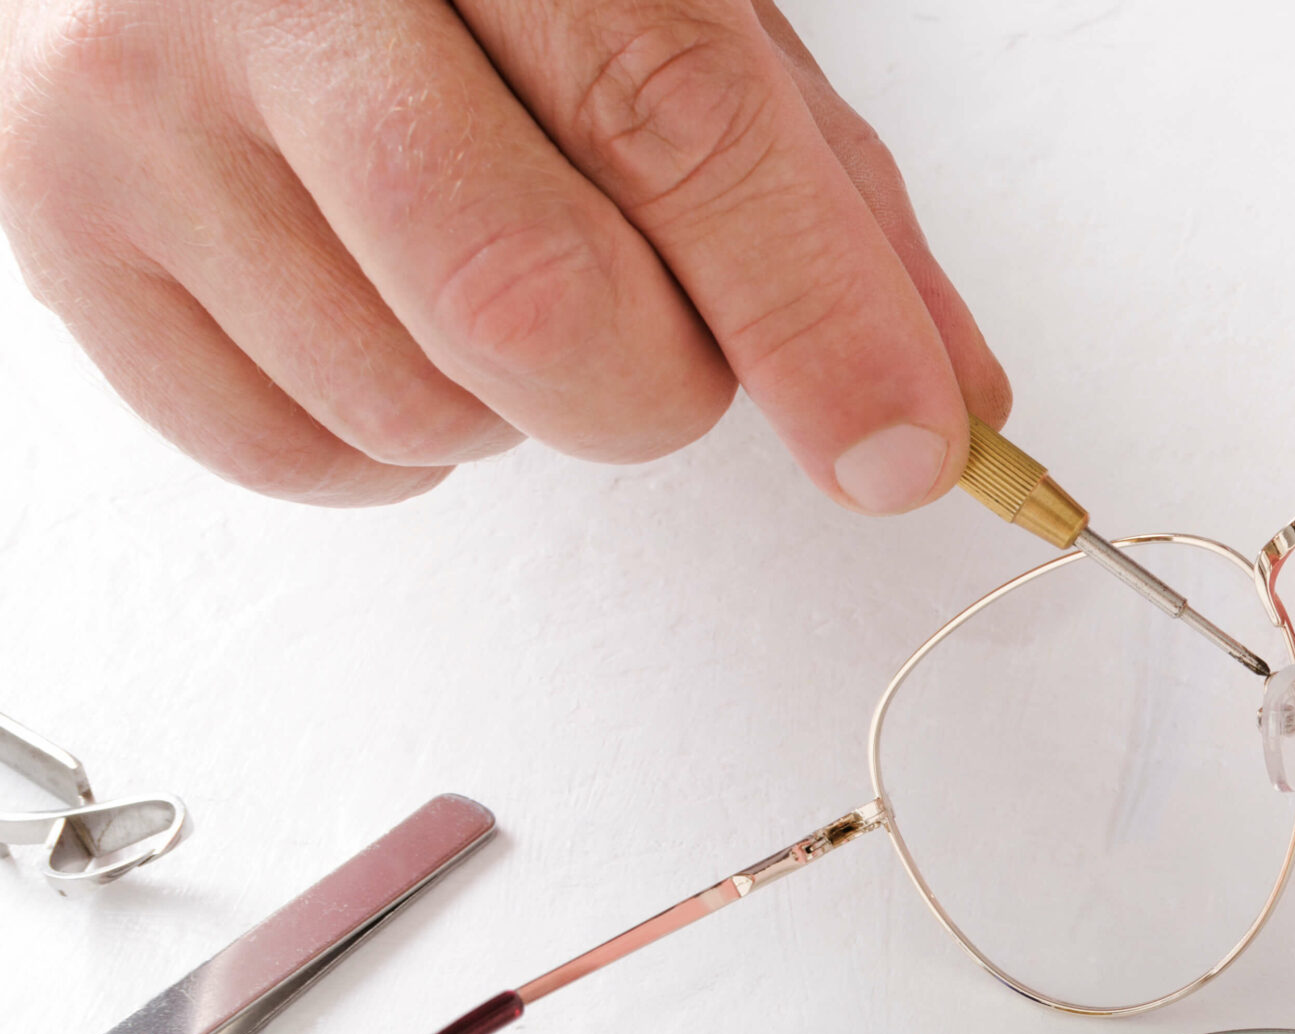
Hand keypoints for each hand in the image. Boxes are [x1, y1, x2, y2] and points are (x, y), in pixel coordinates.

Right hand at [0, 0, 1005, 508]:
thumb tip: (938, 405)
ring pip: (422, 412)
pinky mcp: (56, 237)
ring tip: (483, 255)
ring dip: (521, 405)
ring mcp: (131, 112)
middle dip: (659, 382)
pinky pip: (303, 460)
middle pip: (529, 301)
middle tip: (664, 324)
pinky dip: (398, 437)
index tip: (899, 451)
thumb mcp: (669, 5)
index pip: (674, 122)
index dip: (810, 310)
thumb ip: (817, 194)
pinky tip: (382, 300)